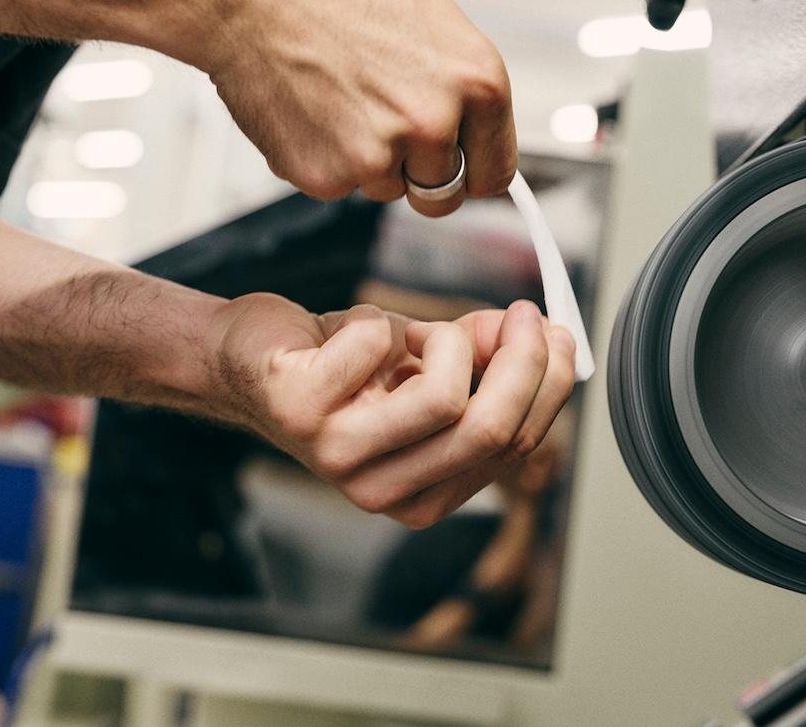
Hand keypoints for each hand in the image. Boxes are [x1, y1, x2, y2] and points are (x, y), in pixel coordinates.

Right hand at [208, 0, 517, 216]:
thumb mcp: (429, 22)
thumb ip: (458, 88)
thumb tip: (468, 130)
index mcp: (477, 82)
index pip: (495, 170)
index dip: (471, 170)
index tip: (459, 170)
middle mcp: (435, 125)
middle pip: (442, 194)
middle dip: (417, 173)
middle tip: (384, 128)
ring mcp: (380, 157)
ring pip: (384, 189)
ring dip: (365, 160)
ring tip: (336, 97)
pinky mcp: (327, 177)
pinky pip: (336, 188)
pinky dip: (322, 159)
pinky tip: (309, 110)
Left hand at [209, 294, 574, 526]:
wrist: (250, 360)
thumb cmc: (342, 368)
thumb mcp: (429, 369)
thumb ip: (486, 361)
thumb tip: (542, 335)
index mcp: (427, 493)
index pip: (515, 445)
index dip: (547, 383)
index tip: (554, 331)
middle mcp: (384, 491)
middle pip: (489, 429)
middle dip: (523, 360)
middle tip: (523, 312)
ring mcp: (339, 457)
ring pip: (445, 397)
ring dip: (446, 339)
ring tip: (415, 333)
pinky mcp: (301, 409)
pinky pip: (378, 345)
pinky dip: (377, 320)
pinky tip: (352, 334)